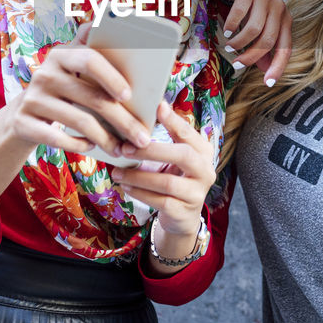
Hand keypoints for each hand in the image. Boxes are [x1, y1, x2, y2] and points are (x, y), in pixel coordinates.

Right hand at [0, 22, 151, 159]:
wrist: (22, 115)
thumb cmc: (63, 90)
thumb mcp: (72, 68)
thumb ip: (93, 51)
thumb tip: (121, 21)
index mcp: (62, 55)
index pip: (90, 59)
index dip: (111, 77)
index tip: (130, 95)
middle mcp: (45, 73)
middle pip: (92, 98)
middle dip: (123, 121)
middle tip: (142, 138)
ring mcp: (33, 98)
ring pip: (80, 122)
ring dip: (106, 139)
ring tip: (122, 149)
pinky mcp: (24, 122)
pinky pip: (59, 138)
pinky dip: (79, 145)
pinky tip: (92, 146)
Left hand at [110, 101, 215, 236]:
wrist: (182, 216)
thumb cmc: (174, 177)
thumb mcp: (175, 157)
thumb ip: (166, 139)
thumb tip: (144, 113)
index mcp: (203, 152)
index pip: (189, 133)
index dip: (174, 120)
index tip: (157, 107)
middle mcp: (206, 170)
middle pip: (182, 155)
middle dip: (151, 151)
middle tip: (125, 148)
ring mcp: (197, 193)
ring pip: (167, 182)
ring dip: (138, 176)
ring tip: (117, 172)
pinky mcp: (184, 212)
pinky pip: (159, 201)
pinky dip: (139, 193)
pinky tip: (125, 186)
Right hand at [222, 0, 291, 85]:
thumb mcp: (263, 20)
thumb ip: (264, 42)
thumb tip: (263, 68)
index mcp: (285, 20)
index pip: (285, 48)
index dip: (278, 66)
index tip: (268, 83)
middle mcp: (279, 9)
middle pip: (268, 41)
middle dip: (251, 57)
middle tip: (237, 64)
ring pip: (254, 29)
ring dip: (239, 42)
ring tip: (229, 45)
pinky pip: (240, 13)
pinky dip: (232, 25)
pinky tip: (227, 30)